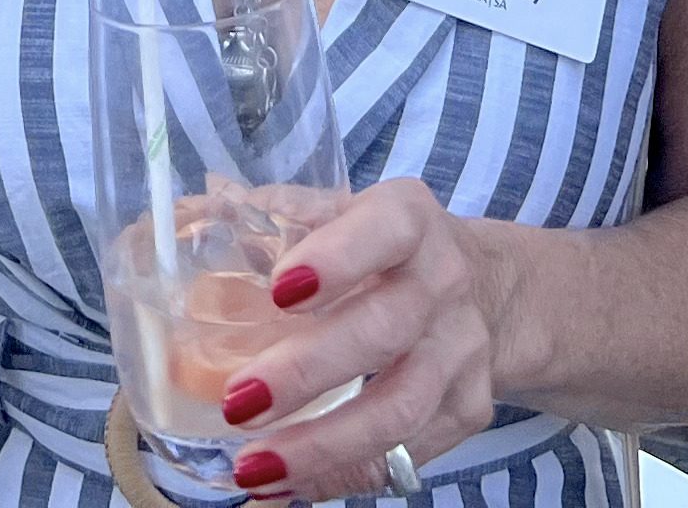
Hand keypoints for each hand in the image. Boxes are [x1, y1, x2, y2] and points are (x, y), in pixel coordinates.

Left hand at [209, 180, 497, 501]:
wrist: (488, 290)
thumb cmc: (386, 249)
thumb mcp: (344, 213)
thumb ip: (276, 215)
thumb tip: (198, 208)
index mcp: (409, 220)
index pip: (385, 229)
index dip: (336, 259)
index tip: (279, 291)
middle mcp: (443, 282)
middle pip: (384, 330)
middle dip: (307, 372)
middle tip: (237, 403)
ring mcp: (460, 351)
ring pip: (400, 407)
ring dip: (322, 445)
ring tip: (253, 466)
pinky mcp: (467, 408)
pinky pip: (405, 455)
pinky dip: (343, 476)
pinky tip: (289, 487)